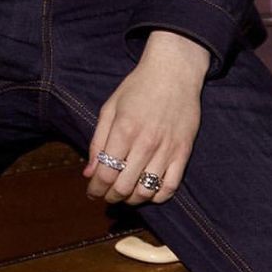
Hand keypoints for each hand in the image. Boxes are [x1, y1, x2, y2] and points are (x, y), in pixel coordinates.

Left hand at [82, 31, 207, 204]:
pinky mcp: (183, 152)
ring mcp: (166, 149)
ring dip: (132, 200)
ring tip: (125, 195)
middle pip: (124, 187)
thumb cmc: (137, 87)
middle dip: (110, 196)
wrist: (173, 72)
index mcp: (123, 131)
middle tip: (106, 195)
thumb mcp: (110, 108)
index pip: (105, 173)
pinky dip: (157, 197)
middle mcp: (145, 143)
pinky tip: (147, 193)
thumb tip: (89, 172)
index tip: (91, 192)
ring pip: (146, 191)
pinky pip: (170, 186)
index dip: (96, 188)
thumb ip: (98, 141)